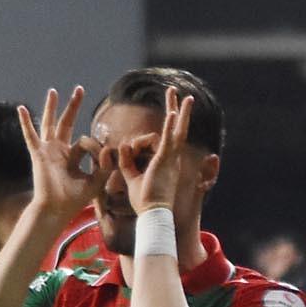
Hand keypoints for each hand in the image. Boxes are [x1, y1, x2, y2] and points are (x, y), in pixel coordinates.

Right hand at [18, 84, 99, 227]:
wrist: (56, 210)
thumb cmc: (73, 200)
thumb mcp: (97, 181)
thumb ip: (106, 166)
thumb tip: (110, 148)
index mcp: (72, 157)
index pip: (86, 140)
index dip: (97, 147)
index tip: (104, 157)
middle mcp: (59, 151)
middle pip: (66, 122)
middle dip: (73, 106)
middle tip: (79, 89)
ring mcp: (48, 151)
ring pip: (50, 123)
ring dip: (52, 107)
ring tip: (54, 91)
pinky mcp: (38, 154)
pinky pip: (31, 135)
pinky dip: (26, 122)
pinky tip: (22, 109)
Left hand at [123, 89, 193, 216]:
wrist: (153, 214)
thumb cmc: (145, 201)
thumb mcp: (132, 178)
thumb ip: (127, 162)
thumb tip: (123, 146)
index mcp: (167, 161)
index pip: (162, 139)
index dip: (153, 131)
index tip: (140, 136)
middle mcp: (173, 157)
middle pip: (177, 128)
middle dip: (176, 109)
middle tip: (174, 92)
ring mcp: (171, 159)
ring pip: (178, 130)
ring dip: (180, 112)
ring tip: (183, 95)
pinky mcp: (164, 162)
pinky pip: (169, 141)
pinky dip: (171, 126)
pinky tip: (172, 113)